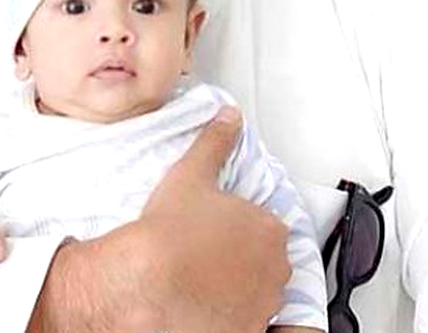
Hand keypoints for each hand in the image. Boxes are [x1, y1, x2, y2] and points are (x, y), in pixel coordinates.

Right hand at [27, 106, 290, 332]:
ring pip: (255, 289)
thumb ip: (215, 142)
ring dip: (236, 285)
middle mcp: (276, 268)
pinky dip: (229, 312)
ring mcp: (264, 302)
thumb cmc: (171, 231)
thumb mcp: (191, 174)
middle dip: (239, 256)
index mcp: (269, 228)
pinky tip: (203, 303)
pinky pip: (244, 318)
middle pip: (262, 258)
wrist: (151, 282)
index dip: (234, 225)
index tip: (211, 229)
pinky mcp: (248, 329)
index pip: (260, 224)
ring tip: (199, 278)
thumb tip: (228, 116)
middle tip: (203, 251)